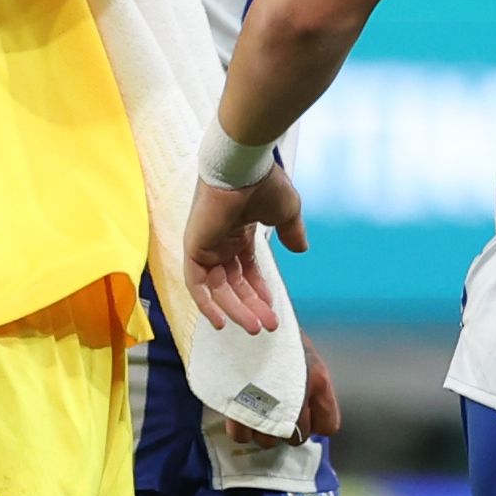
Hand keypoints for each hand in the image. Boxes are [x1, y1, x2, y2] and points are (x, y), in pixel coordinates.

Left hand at [185, 167, 307, 335]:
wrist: (244, 168)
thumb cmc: (265, 183)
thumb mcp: (287, 212)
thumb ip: (292, 232)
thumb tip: (301, 250)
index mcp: (239, 232)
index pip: (247, 270)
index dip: (259, 291)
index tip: (272, 310)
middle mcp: (221, 241)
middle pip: (234, 284)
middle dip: (251, 306)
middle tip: (266, 327)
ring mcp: (206, 245)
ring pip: (218, 289)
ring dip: (236, 310)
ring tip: (255, 327)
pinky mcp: (194, 248)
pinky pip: (196, 286)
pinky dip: (207, 305)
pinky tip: (222, 322)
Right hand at [225, 332, 342, 448]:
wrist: (247, 311)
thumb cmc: (277, 333)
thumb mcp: (302, 353)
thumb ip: (309, 383)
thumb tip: (308, 412)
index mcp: (318, 378)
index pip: (329, 424)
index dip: (316, 424)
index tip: (304, 416)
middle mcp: (298, 393)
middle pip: (296, 438)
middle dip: (286, 430)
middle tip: (277, 412)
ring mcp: (268, 401)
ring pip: (267, 440)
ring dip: (262, 430)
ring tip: (258, 410)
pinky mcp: (239, 403)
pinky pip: (241, 434)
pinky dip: (240, 428)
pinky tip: (240, 410)